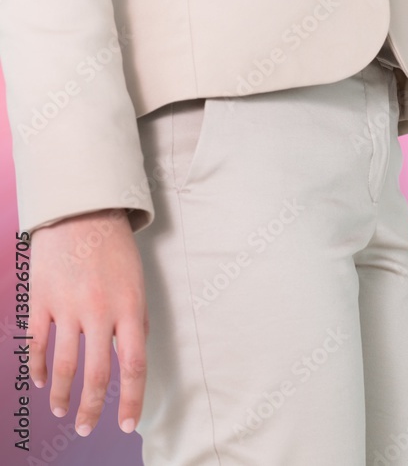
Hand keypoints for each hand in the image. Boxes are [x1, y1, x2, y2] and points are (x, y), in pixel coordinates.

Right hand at [27, 208, 147, 435]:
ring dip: (64, 395)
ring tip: (65, 412)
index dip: (130, 400)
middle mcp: (99, 311)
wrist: (83, 213)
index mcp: (130, 308)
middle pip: (97, 373)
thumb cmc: (116, 250)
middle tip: (89, 428)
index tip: (126, 425)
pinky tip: (40, 383)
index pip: (133, 365)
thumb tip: (129, 358)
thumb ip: (133, 321)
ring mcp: (67, 307)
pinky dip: (38, 368)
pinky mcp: (41, 301)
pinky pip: (37, 343)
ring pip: (64, 365)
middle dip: (93, 408)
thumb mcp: (137, 284)